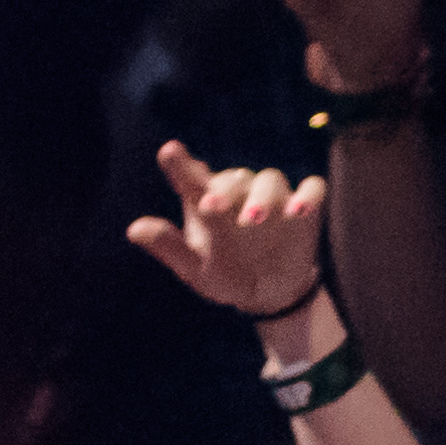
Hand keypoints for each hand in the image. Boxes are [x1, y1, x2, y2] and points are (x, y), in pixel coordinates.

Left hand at [126, 139, 328, 327]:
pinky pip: (312, 189)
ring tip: (254, 218)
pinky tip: (299, 211)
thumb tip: (134, 229)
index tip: (169, 151)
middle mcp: (238, 192)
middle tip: (212, 206)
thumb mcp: (194, 269)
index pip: (191, 178)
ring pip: (269, 179)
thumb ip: (169, 247)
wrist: (267, 293)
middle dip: (224, 189)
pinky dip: (308, 196)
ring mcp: (273, 197)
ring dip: (262, 196)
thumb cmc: (223, 276)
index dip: (179, 164)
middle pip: (233, 177)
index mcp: (206, 202)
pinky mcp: (304, 206)